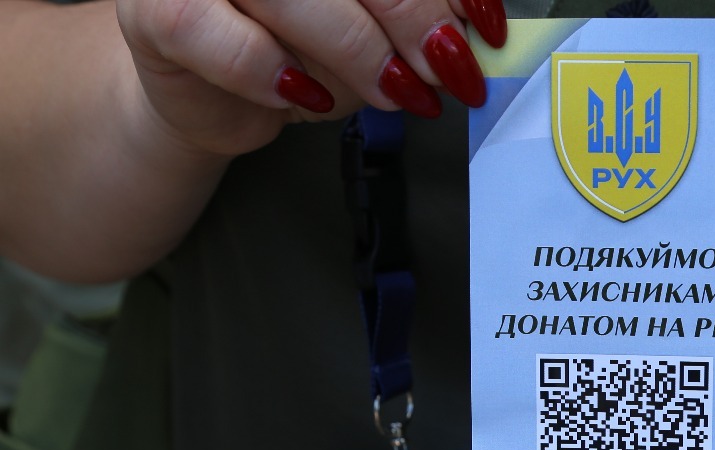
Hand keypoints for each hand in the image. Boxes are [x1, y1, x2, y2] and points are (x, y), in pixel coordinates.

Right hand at [115, 0, 506, 155]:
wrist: (210, 94)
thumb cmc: (294, 49)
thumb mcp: (372, 29)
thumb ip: (414, 17)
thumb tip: (474, 31)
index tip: (485, 26)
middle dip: (412, 19)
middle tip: (448, 68)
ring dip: (359, 52)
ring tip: (397, 92)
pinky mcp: (154, 12)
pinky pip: (223, 40)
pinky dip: (274, 73)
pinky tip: (307, 96)